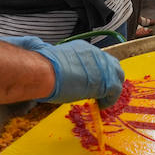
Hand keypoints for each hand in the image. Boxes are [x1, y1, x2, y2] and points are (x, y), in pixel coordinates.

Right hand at [0, 35, 124, 106]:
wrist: (43, 72)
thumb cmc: (41, 67)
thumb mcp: (49, 57)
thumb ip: (53, 58)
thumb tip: (37, 49)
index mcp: (82, 48)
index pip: (97, 59)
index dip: (97, 72)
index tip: (92, 82)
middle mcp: (95, 54)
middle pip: (112, 65)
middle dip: (109, 78)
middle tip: (101, 92)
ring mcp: (102, 66)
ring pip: (117, 77)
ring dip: (111, 89)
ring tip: (102, 100)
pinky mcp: (106, 81)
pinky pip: (115, 91)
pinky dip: (110, 100)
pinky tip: (101, 106)